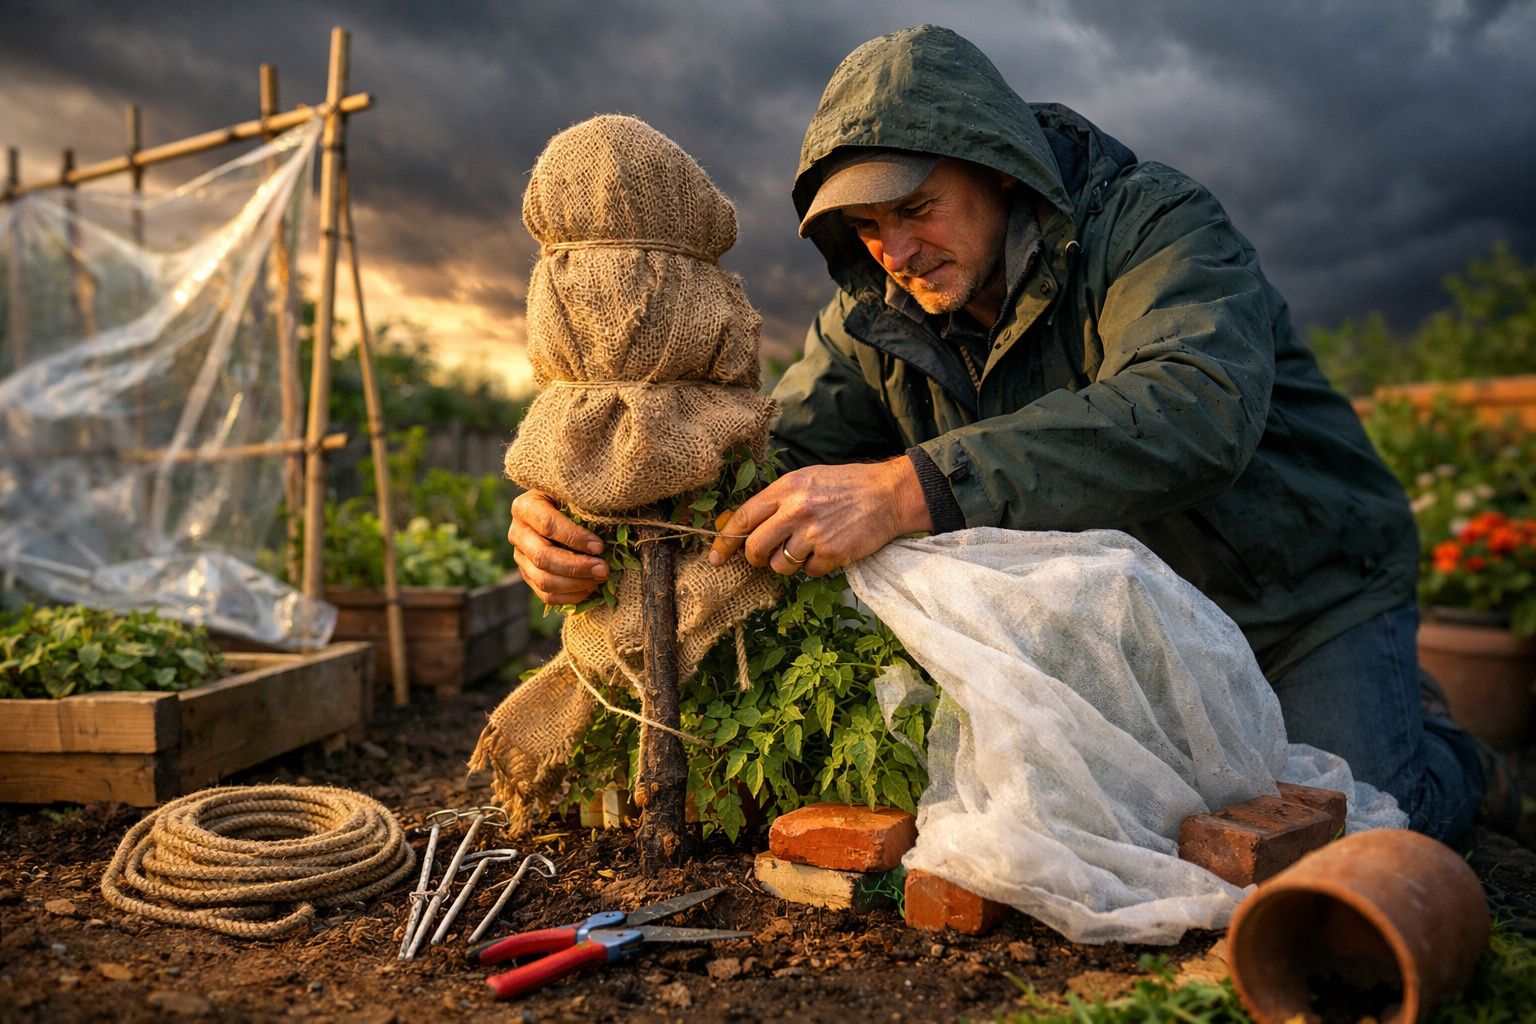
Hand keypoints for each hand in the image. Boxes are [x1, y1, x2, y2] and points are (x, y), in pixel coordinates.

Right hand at [508, 490, 608, 605]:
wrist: (556, 509)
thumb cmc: (570, 498)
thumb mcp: (572, 492)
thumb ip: (581, 502)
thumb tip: (606, 525)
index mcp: (524, 507)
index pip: (548, 525)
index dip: (574, 538)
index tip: (599, 546)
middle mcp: (517, 533)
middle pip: (543, 557)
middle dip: (577, 566)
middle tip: (603, 569)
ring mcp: (520, 557)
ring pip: (543, 580)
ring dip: (576, 584)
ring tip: (599, 578)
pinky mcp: (528, 575)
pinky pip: (546, 595)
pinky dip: (570, 596)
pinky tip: (590, 589)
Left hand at [707, 456, 931, 576]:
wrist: (888, 494)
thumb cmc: (845, 486)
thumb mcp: (807, 480)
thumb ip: (777, 501)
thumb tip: (746, 526)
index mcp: (787, 489)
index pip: (744, 518)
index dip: (725, 541)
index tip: (716, 557)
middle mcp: (797, 511)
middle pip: (756, 548)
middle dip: (755, 558)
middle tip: (763, 557)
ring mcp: (814, 534)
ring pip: (780, 565)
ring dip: (787, 563)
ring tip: (806, 548)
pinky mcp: (832, 553)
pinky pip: (808, 572)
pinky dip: (814, 567)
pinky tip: (828, 550)